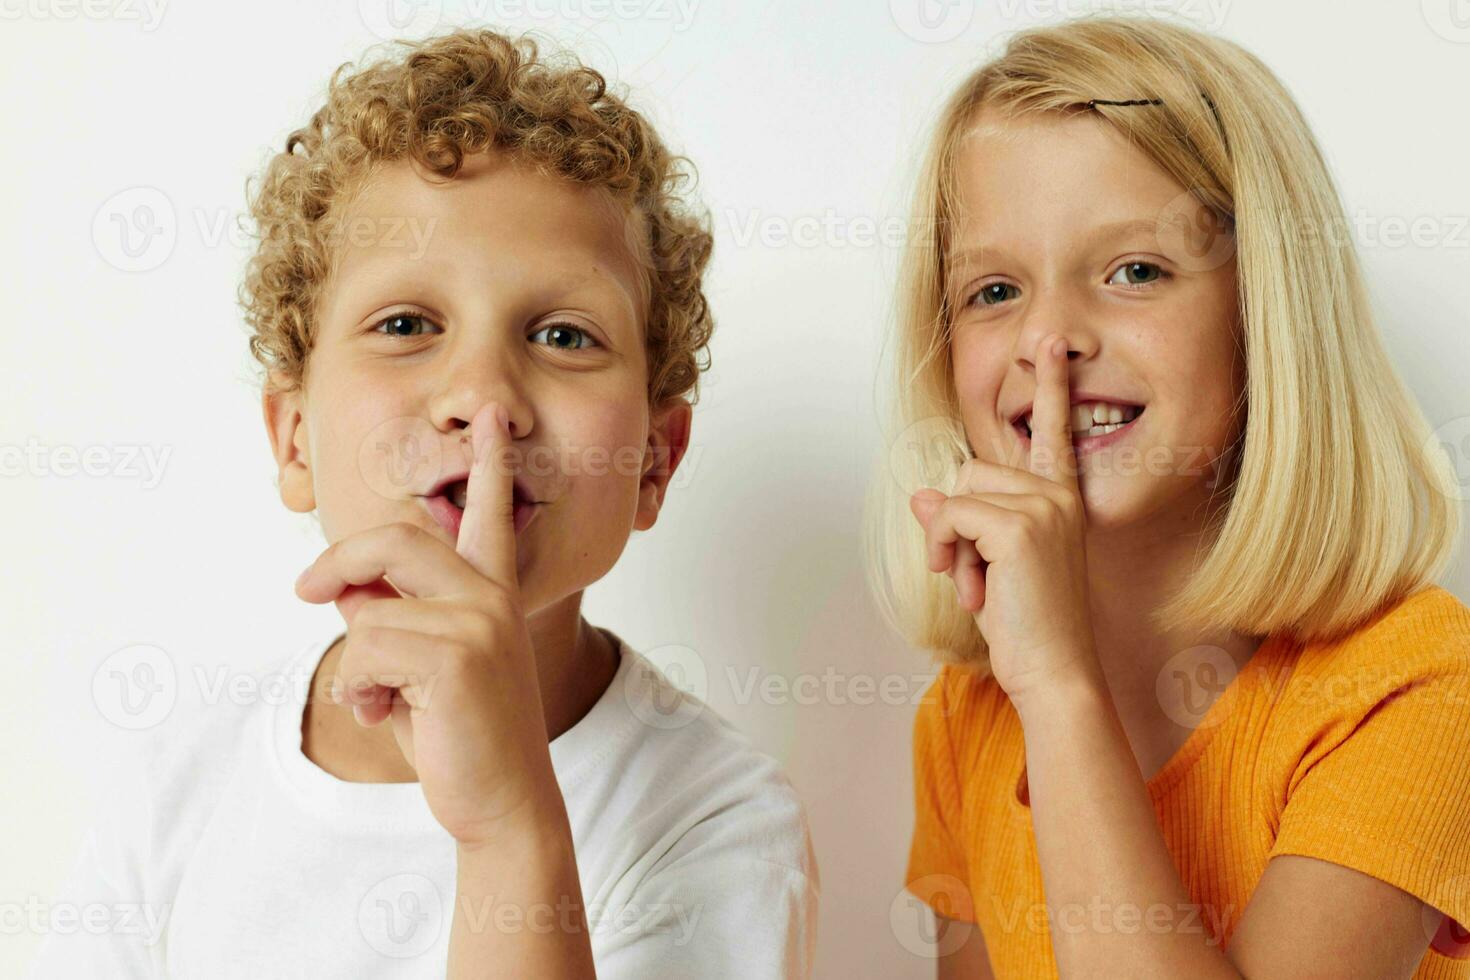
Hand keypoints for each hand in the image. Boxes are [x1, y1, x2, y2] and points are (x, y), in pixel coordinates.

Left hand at [294, 401, 558, 846]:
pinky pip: (366, 650)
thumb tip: (344, 588)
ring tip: (382, 699)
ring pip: (368, 610)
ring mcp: (479, 620)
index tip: (493, 418)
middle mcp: (491, 595)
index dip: (490, 463)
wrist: (501, 801)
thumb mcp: (417, 664)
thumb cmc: (458, 733)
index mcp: (491, 591)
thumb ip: (390, 615)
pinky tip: (387, 715)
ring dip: (355, 662)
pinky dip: (358, 689)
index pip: (489, 515)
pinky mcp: (458, 654)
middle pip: (395, 540)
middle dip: (338, 562)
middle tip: (306, 593)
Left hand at [909, 333, 1100, 706]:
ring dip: (951, 543)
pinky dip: (947, 552)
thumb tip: (923, 493)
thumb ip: (964, 522)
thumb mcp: (988, 565)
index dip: (1051, 385)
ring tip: (981, 586)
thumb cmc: (1028, 626)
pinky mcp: (1020, 526)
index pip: (1052, 432)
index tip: (1049, 342)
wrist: (1054, 673)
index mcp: (1060, 499)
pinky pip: (951, 515)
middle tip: (979, 576)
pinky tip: (975, 590)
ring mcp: (1042, 507)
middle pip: (971, 469)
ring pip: (956, 494)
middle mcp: (1057, 494)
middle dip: (957, 522)